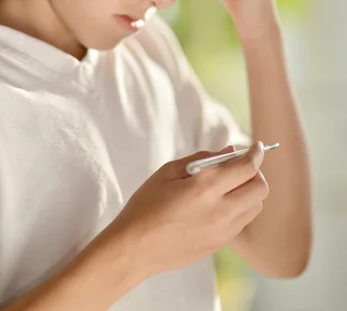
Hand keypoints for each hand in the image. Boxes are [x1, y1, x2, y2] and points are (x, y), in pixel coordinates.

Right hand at [110, 142, 267, 280]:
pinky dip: (240, 208)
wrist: (134, 248)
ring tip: (230, 186)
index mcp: (205, 187)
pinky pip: (243, 222)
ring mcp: (222, 231)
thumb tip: (230, 151)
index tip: (257, 147)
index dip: (256, 153)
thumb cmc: (146, 205)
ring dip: (250, 192)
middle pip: (260, 188)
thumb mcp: (168, 171)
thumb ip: (202, 158)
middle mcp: (220, 210)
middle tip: (241, 166)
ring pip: (256, 206)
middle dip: (256, 172)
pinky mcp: (220, 245)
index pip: (247, 167)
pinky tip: (220, 204)